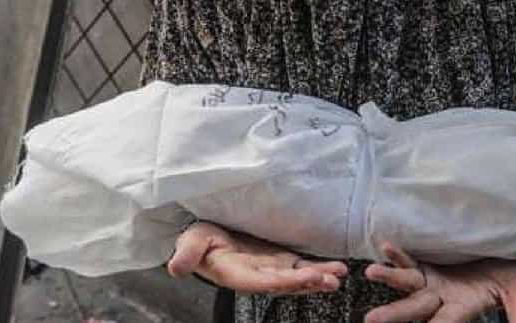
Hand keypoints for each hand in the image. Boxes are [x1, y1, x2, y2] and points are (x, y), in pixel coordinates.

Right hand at [167, 221, 347, 294]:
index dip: (286, 282)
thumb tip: (175, 268)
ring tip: (340, 274)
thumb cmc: (198, 238)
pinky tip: (337, 267)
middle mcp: (259, 274)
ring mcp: (271, 267)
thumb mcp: (190, 242)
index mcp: (238, 274)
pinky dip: (318, 266)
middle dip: (310, 282)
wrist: (205, 233)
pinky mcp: (280, 257)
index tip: (307, 278)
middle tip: (333, 279)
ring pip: (298, 275)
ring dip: (319, 276)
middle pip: (287, 282)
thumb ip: (188, 254)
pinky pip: (301, 264)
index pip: (265, 282)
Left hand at [363, 243, 515, 322]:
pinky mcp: (426, 265)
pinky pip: (410, 260)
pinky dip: (397, 255)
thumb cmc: (507, 276)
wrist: (498, 255)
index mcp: (460, 309)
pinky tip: (385, 247)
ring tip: (370, 271)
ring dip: (389, 277)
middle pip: (415, 308)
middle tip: (371, 320)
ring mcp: (430, 282)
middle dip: (394, 314)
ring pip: (407, 283)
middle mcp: (440, 299)